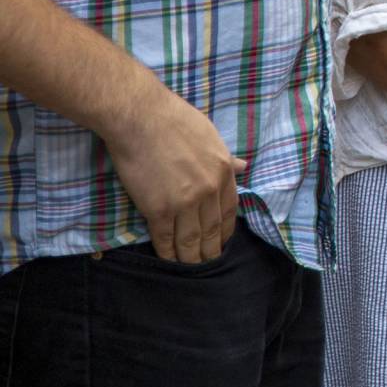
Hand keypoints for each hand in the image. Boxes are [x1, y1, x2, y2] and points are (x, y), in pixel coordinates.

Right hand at [103, 86, 244, 263]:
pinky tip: (169, 261)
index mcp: (224, 172)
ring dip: (192, 257)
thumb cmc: (175, 120)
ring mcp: (185, 202)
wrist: (142, 118)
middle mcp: (209, 190)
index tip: (222, 241)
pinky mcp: (159, 209)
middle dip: (211, 249)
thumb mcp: (212, 135)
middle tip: (210, 264)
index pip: (229, 210)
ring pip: (191, 239)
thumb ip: (226, 157)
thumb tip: (245, 166)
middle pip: (212, 229)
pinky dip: (168, 253)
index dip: (226, 230)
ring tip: (193, 269)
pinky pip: (166, 239)